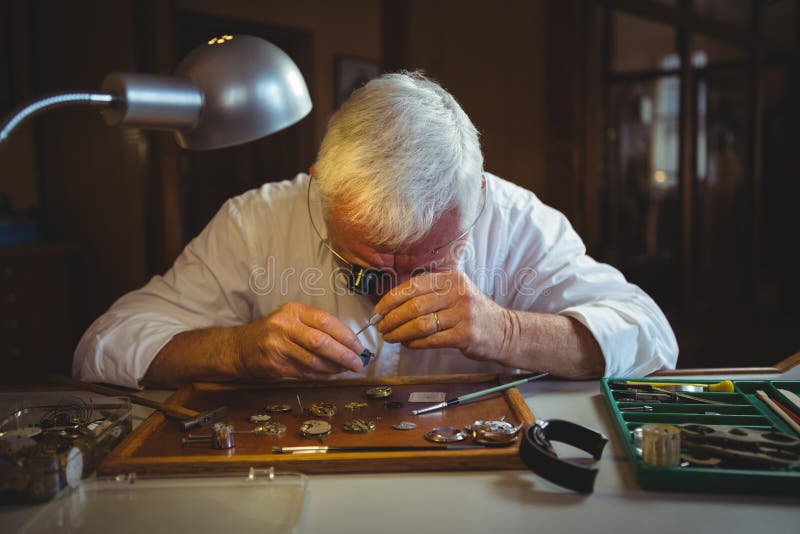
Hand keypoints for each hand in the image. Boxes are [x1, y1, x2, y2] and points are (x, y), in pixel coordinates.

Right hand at [234, 302, 363, 378]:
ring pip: (313, 361)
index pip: (325, 321)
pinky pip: (304, 373)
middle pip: (320, 342)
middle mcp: (284, 327)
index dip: (345, 335)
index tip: (358, 346)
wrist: (240, 347)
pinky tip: (331, 375)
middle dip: (343, 355)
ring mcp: (277, 347)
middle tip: (357, 363)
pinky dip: (322, 375)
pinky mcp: (274, 365)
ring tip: (346, 369)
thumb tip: (348, 341)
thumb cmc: (273, 332)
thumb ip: (316, 325)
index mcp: (293, 311)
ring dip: (334, 368)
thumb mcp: (291, 318)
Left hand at [373, 270, 510, 361]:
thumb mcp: (455, 292)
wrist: (504, 331)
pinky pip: (431, 340)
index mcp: (452, 278)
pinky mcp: (465, 335)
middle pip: (414, 306)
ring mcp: (463, 314)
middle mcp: (458, 293)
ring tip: (390, 337)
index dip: (392, 298)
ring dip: (400, 332)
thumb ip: (429, 293)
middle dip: (392, 318)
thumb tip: (392, 303)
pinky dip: (415, 343)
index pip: (414, 285)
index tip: (379, 309)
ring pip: (420, 324)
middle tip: (381, 326)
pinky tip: (407, 344)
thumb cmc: (471, 312)